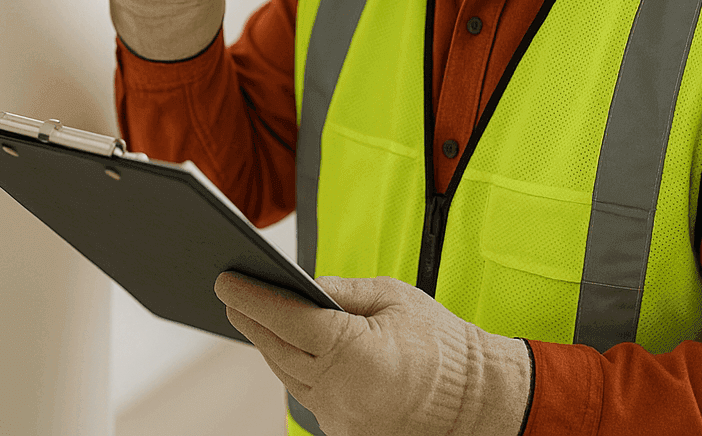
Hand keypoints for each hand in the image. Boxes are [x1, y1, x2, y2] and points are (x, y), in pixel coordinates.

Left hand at [215, 272, 530, 435]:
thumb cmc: (440, 342)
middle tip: (229, 295)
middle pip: (278, 349)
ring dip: (268, 346)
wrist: (475, 400)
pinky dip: (294, 371)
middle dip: (251, 320)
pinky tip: (284, 349)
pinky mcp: (344, 433)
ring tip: (251, 318)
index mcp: (354, 351)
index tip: (226, 280)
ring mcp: (341, 419)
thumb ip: (341, 290)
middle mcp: (341, 391)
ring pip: (287, 376)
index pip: (288, 319)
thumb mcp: (393, 297)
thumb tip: (299, 282)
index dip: (253, 297)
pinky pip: (307, 396)